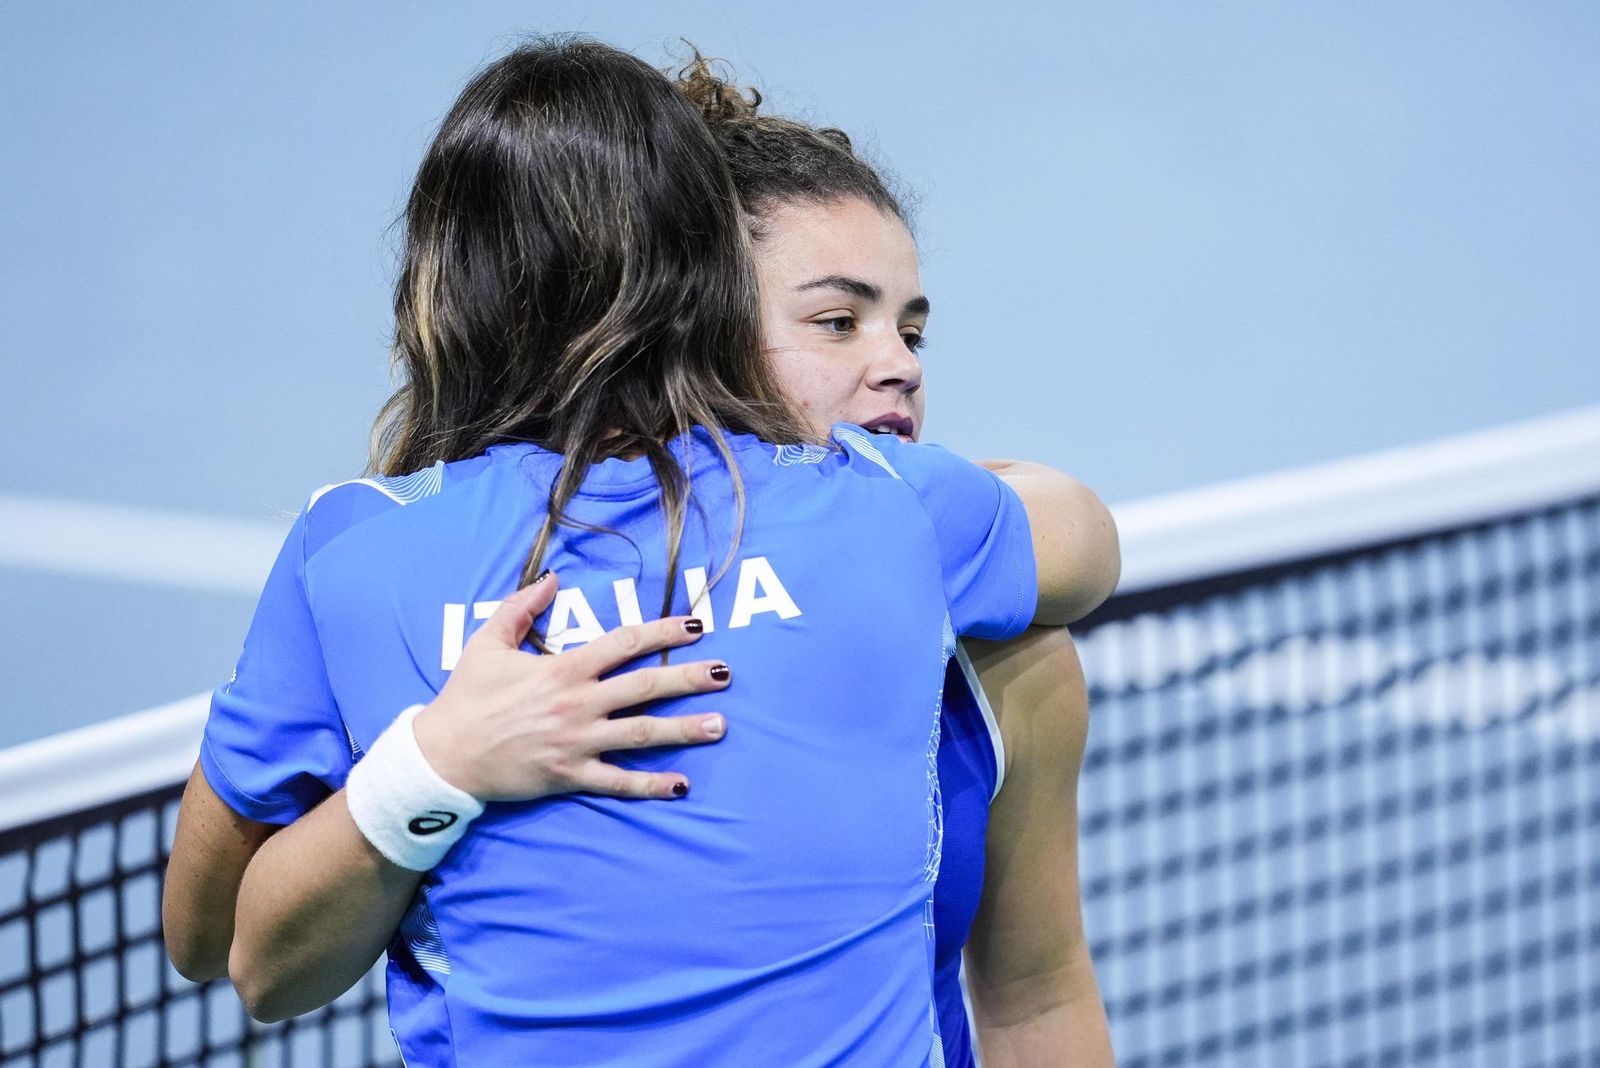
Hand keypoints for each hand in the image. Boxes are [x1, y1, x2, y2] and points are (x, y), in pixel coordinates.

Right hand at [413, 572, 729, 801]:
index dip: (663, 632)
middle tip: (725, 673)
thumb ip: (521, 607)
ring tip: (720, 724)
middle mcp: (578, 704)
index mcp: (564, 669)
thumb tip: (551, 578)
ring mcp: (578, 742)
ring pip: (642, 734)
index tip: (696, 625)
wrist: (442, 755)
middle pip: (645, 687)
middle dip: (688, 678)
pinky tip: (682, 785)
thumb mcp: (487, 642)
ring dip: (684, 729)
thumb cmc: (466, 697)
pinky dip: (651, 785)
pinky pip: (618, 782)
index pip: (625, 644)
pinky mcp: (570, 776)